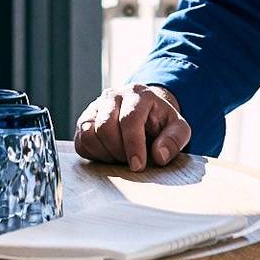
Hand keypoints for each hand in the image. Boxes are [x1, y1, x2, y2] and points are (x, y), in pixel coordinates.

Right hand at [74, 84, 190, 170]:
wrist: (145, 113)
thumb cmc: (160, 122)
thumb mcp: (178, 128)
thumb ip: (175, 140)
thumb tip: (159, 155)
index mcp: (138, 94)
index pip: (129, 119)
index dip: (133, 145)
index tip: (138, 165)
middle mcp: (113, 95)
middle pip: (106, 126)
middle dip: (119, 151)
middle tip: (131, 161)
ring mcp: (95, 107)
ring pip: (90, 133)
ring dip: (105, 153)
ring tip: (121, 157)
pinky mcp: (84, 120)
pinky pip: (81, 141)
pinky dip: (94, 153)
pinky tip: (109, 155)